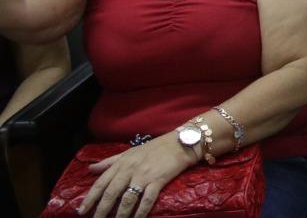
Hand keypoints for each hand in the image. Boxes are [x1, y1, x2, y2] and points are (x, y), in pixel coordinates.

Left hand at [80, 134, 195, 217]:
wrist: (180, 142)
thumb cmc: (154, 148)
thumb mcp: (129, 152)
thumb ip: (109, 162)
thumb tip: (90, 168)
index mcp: (122, 163)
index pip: (101, 182)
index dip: (90, 198)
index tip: (81, 211)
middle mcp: (130, 169)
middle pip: (111, 193)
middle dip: (102, 210)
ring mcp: (144, 175)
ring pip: (127, 199)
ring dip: (120, 214)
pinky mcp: (158, 180)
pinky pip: (146, 200)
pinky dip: (140, 212)